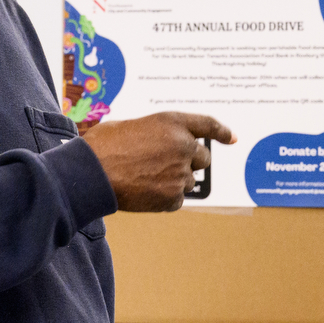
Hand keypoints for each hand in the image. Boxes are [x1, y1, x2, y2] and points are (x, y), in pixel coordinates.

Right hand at [82, 112, 235, 211]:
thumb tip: (158, 145)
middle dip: (188, 163)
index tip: (232, 138)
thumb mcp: (130, 126)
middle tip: (163, 166)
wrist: (91, 173)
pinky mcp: (174, 197)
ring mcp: (180, 173)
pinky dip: (163, 198)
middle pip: (202, 159)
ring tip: (144, 179)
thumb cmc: (102, 147)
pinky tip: (143, 192)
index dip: (222, 132)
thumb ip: (154, 133)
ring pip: (188, 181)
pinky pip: (177, 200)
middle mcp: (183, 145)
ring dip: (172, 181)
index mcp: (172, 122)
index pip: (207, 124)